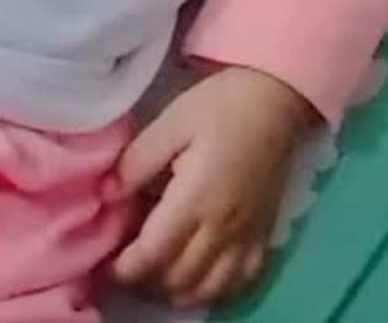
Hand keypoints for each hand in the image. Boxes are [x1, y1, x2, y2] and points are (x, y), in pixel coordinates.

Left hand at [111, 67, 317, 309]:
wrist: (280, 97)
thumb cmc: (223, 104)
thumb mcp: (173, 120)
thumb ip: (138, 160)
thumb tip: (107, 195)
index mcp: (196, 199)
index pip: (152, 255)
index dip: (124, 268)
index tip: (107, 262)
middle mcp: (222, 227)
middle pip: (178, 279)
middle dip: (146, 281)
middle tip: (129, 263)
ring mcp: (247, 234)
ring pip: (209, 289)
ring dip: (178, 290)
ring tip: (160, 272)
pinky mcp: (265, 232)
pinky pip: (241, 281)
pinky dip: (217, 289)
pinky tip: (201, 275)